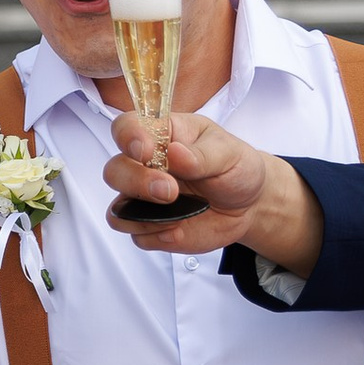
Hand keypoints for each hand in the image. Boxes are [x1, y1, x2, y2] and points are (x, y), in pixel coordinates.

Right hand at [104, 111, 318, 262]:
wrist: (249, 205)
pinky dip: (156, 236)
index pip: (126, 127)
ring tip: (177, 216)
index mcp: (162, 136)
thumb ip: (202, 154)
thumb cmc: (236, 168)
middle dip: (137, 183)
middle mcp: (145, 167)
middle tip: (170, 191)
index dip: (128, 137)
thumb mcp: (230, 153)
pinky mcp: (151, 227)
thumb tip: (174, 152)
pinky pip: (137, 236)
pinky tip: (180, 229)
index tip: (146, 151)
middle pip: (114, 171)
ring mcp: (144, 199)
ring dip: (141, 217)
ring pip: (117, 210)